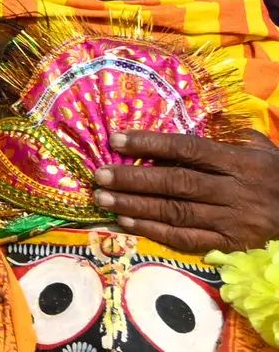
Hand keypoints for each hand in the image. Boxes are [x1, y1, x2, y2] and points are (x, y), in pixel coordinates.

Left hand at [94, 129, 278, 253]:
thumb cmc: (278, 176)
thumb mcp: (262, 149)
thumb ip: (230, 134)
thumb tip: (193, 115)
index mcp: (240, 162)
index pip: (189, 149)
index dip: (151, 144)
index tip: (116, 139)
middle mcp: (234, 191)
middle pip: (176, 183)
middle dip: (134, 178)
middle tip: (99, 175)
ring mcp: (231, 220)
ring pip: (176, 212)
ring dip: (135, 205)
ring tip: (102, 198)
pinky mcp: (229, 245)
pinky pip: (185, 238)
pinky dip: (152, 230)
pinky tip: (126, 221)